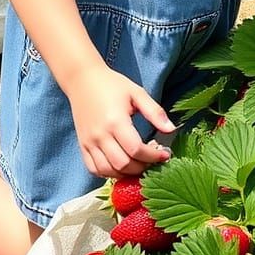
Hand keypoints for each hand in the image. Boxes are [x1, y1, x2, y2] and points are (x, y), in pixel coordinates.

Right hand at [66, 63, 176, 177]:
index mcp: (115, 121)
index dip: (153, 156)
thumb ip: (155, 112)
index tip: (165, 155)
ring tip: (139, 165)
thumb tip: (172, 130)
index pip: (136, 149)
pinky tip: (121, 167)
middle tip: (153, 161)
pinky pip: (94, 169)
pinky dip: (108, 173)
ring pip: (108, 171)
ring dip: (126, 173)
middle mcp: (100, 135)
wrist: (83, 80)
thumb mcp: (137, 93)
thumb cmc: (112, 85)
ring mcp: (89, 142)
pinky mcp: (82, 146)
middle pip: (123, 164)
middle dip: (142, 167)